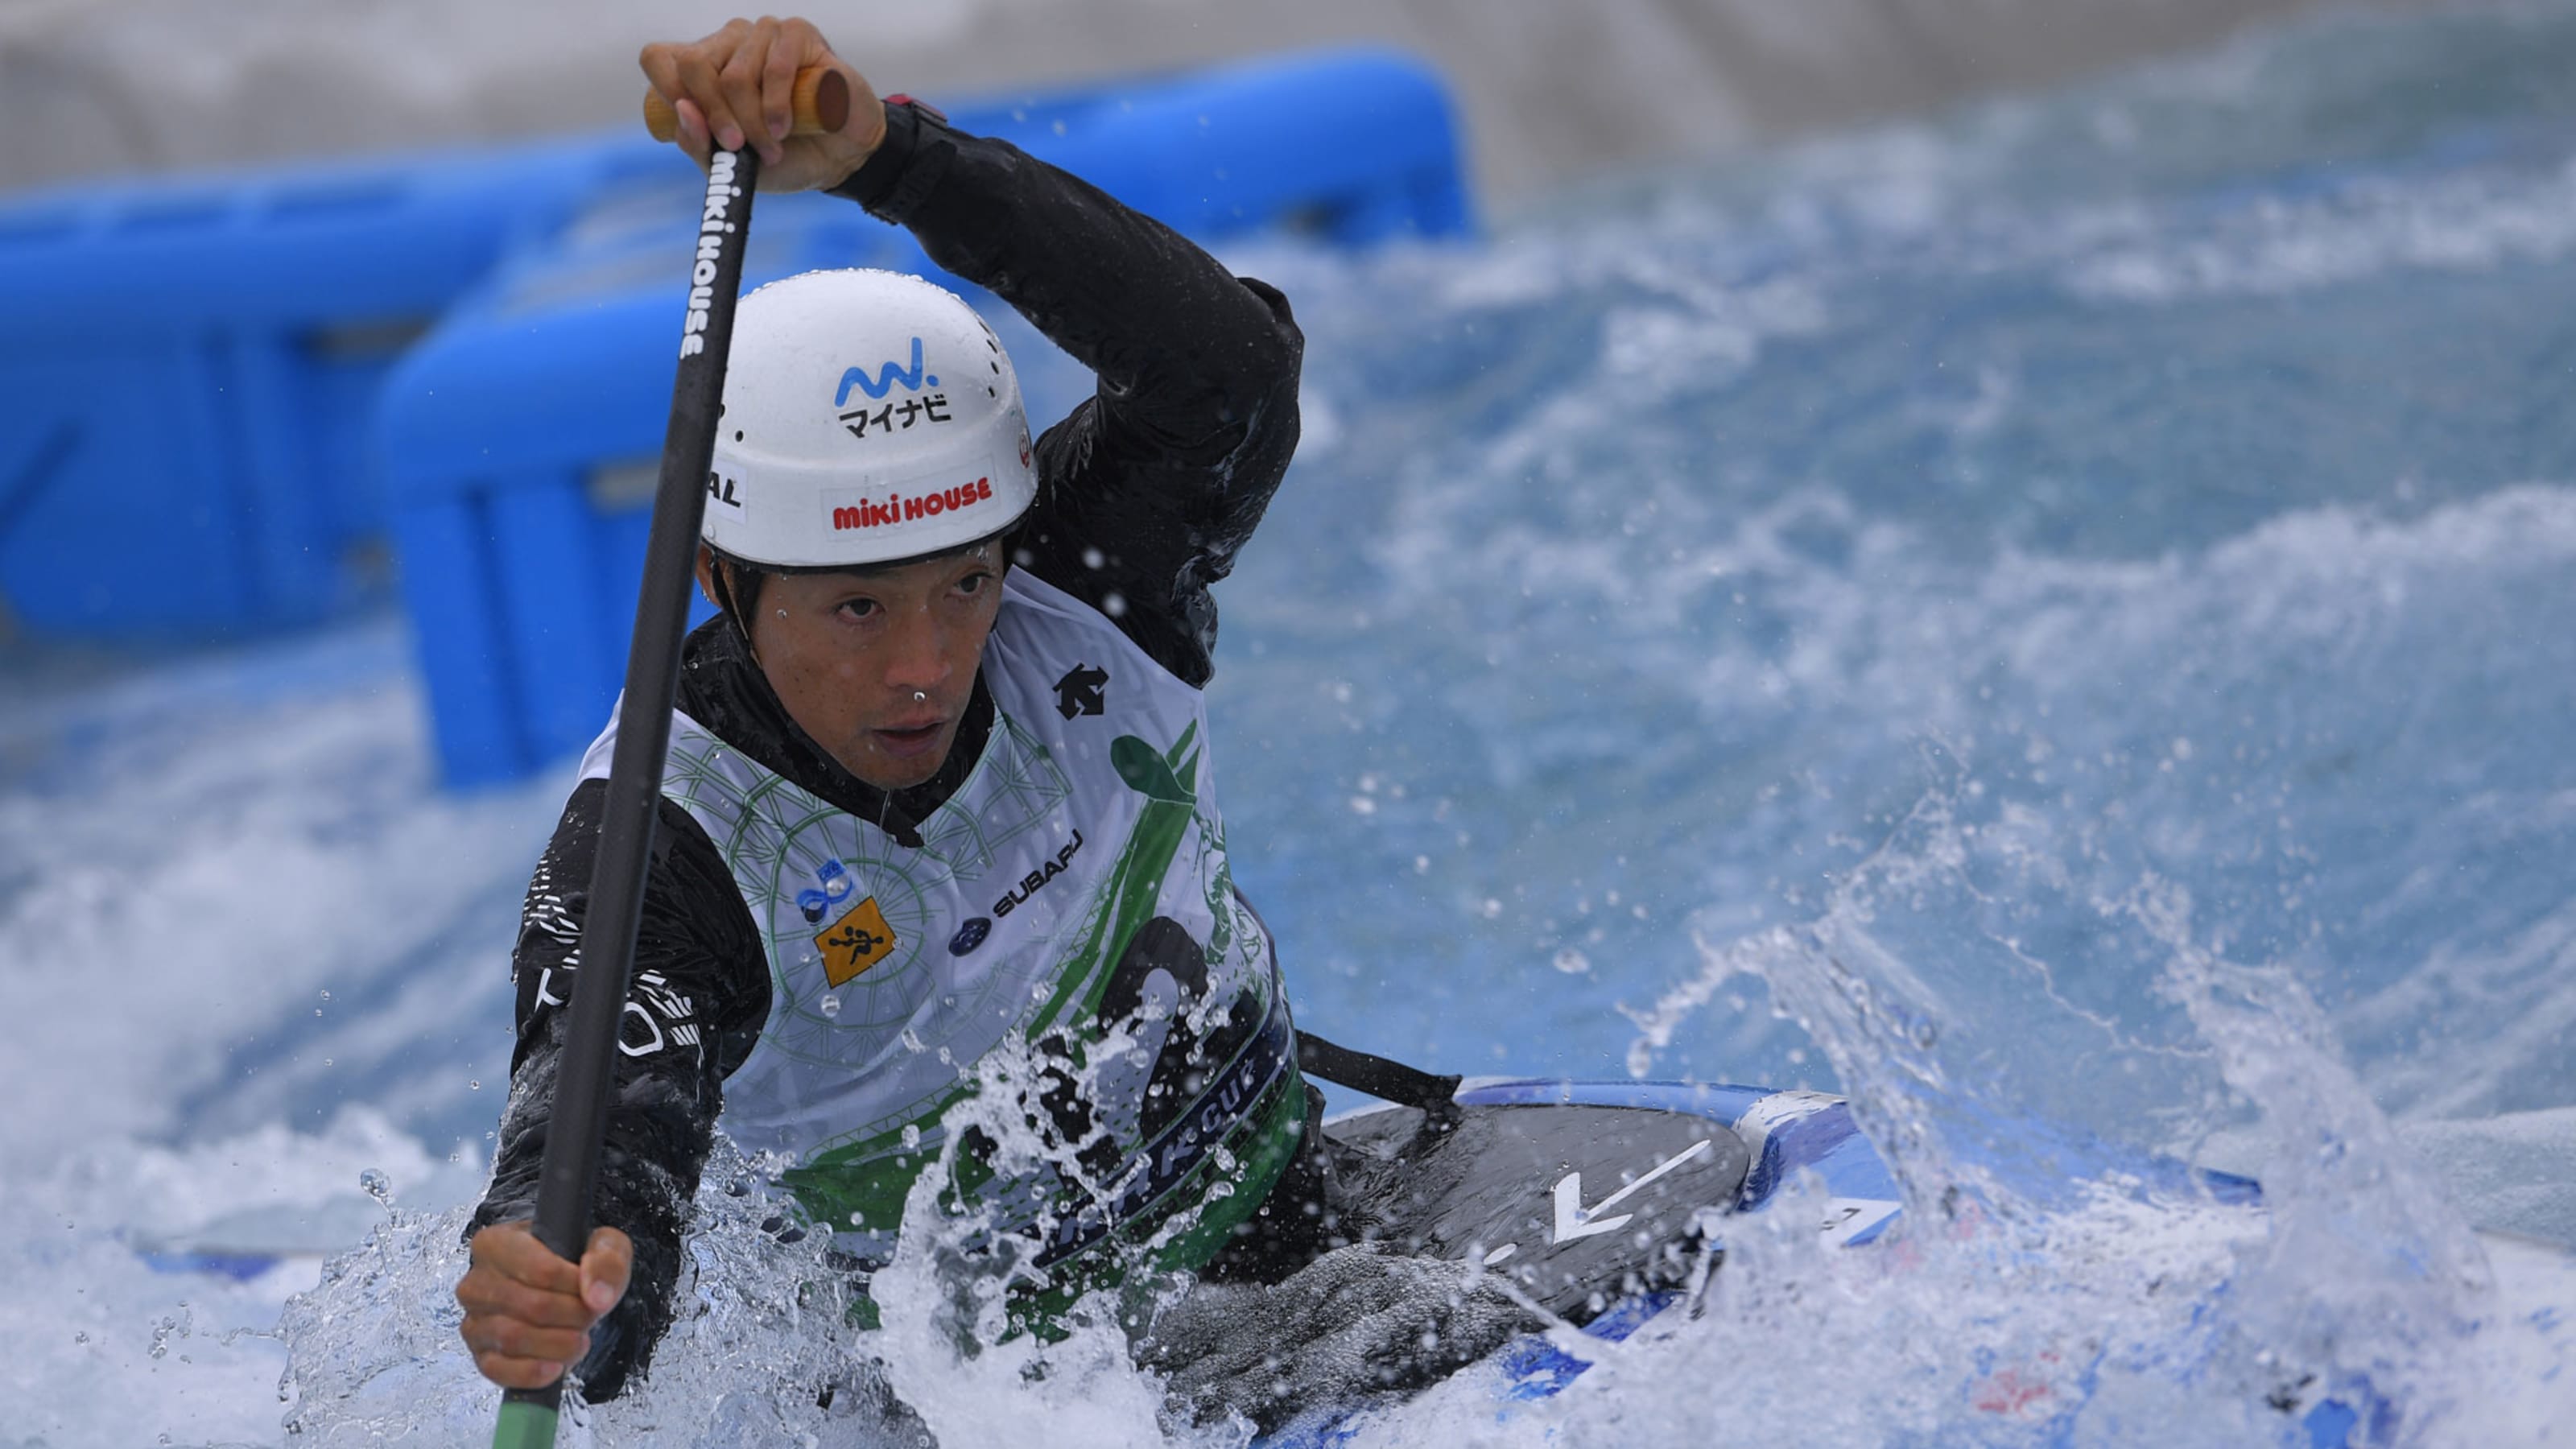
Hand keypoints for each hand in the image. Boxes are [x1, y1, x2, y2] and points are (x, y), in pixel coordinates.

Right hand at [455, 1220, 632, 1389]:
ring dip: (558, 1345)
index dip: (575, 1287)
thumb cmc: (574, 1262)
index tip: (592, 1290)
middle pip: (530, 1306)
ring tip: (579, 1339)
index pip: (540, 1270)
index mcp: (496, 1243)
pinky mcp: (479, 1355)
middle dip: (572, 1316)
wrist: (560, 1291)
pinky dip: (530, 1373)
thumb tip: (597, 1297)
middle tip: (589, 1316)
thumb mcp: (603, 1247)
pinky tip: (555, 1368)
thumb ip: (606, 1261)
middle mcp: (476, 1282)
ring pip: (513, 1339)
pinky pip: (497, 1370)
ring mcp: (473, 1320)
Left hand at [640, 16, 887, 191]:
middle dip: (715, 115)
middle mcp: (726, 44)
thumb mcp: (731, 166)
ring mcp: (760, 34)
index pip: (659, 58)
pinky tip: (785, 127)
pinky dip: (777, 106)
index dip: (668, 89)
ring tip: (772, 147)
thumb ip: (699, 144)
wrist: (838, 159)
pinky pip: (774, 67)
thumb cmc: (784, 158)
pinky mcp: (796, 33)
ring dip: (753, 122)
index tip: (697, 127)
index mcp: (701, 69)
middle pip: (692, 64)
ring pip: (735, 74)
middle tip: (737, 146)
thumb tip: (684, 110)